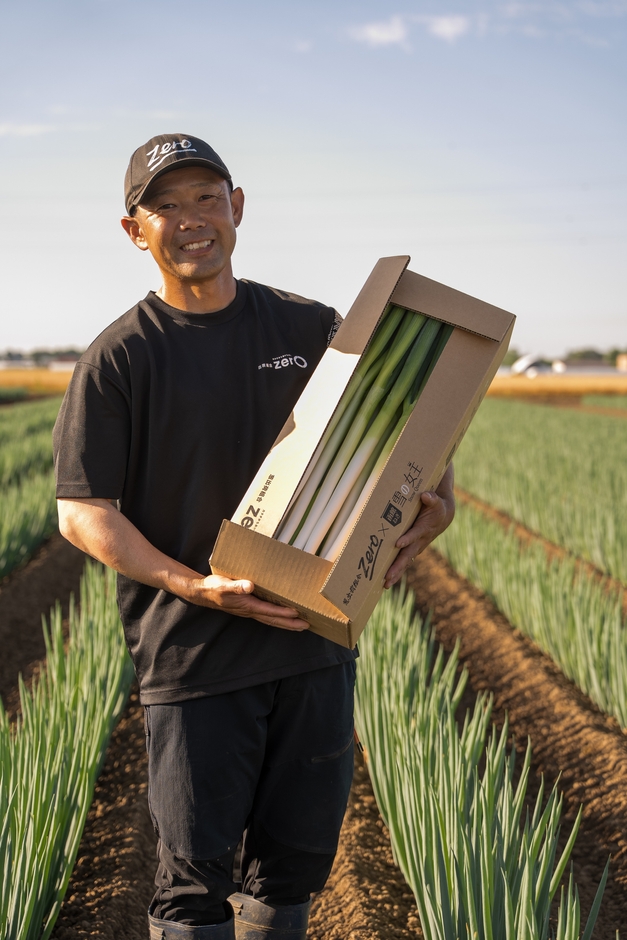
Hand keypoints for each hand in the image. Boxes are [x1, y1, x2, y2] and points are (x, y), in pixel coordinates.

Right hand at [187, 574, 309, 631]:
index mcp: (247, 605)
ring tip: (300, 625)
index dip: (282, 612)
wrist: (203, 593)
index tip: (296, 613)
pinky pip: (267, 615)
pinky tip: (284, 616)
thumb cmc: (214, 588)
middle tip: (306, 626)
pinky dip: (278, 617)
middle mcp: (250, 611)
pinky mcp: (249, 608)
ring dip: (286, 623)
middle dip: (290, 623)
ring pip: (271, 619)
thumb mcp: (223, 584)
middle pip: (273, 619)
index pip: (268, 611)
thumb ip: (236, 586)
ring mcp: (250, 611)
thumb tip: (249, 586)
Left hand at [383, 463, 455, 588]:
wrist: (443, 516)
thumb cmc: (437, 507)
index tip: (398, 543)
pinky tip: (386, 580)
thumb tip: (425, 495)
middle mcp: (420, 541)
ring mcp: (416, 547)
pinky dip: (396, 571)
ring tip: (385, 585)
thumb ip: (431, 498)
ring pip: (405, 562)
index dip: (408, 539)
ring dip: (396, 573)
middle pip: (407, 556)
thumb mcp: (436, 501)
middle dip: (398, 567)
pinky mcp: (412, 549)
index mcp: (424, 529)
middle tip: (387, 577)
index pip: (415, 534)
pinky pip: (404, 562)